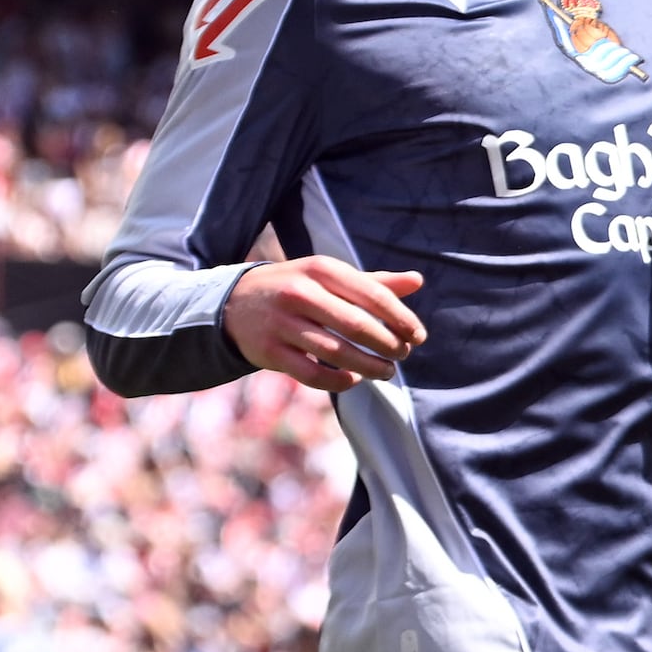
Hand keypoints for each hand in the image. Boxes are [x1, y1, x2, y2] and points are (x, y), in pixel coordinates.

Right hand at [224, 256, 426, 392]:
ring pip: (336, 353)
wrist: (233, 304)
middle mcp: (299, 293)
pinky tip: (354, 379)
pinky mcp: (269, 352)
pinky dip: (339, 381)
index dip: (401, 318)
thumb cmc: (297, 289)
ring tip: (387, 371)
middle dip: (388, 345)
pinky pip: (312, 375)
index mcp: (321, 269)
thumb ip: (373, 283)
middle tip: (402, 355)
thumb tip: (417, 280)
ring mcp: (281, 323)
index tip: (419, 337)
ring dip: (370, 367)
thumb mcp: (329, 278)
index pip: (372, 295)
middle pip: (357, 325)